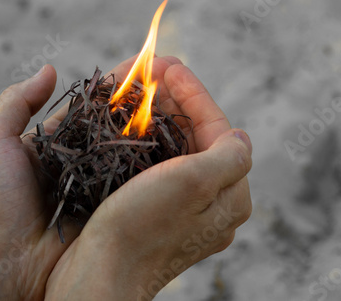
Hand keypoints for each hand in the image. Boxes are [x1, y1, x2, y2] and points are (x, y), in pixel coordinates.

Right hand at [44, 56, 252, 299]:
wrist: (99, 274)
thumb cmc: (143, 226)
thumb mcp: (195, 183)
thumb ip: (229, 155)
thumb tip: (241, 136)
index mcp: (230, 195)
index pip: (218, 129)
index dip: (193, 93)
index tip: (168, 65)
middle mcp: (211, 203)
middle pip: (197, 137)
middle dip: (176, 100)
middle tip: (153, 69)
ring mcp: (184, 208)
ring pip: (176, 148)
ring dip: (159, 116)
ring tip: (140, 88)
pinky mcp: (157, 212)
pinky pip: (158, 164)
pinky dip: (146, 139)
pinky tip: (132, 121)